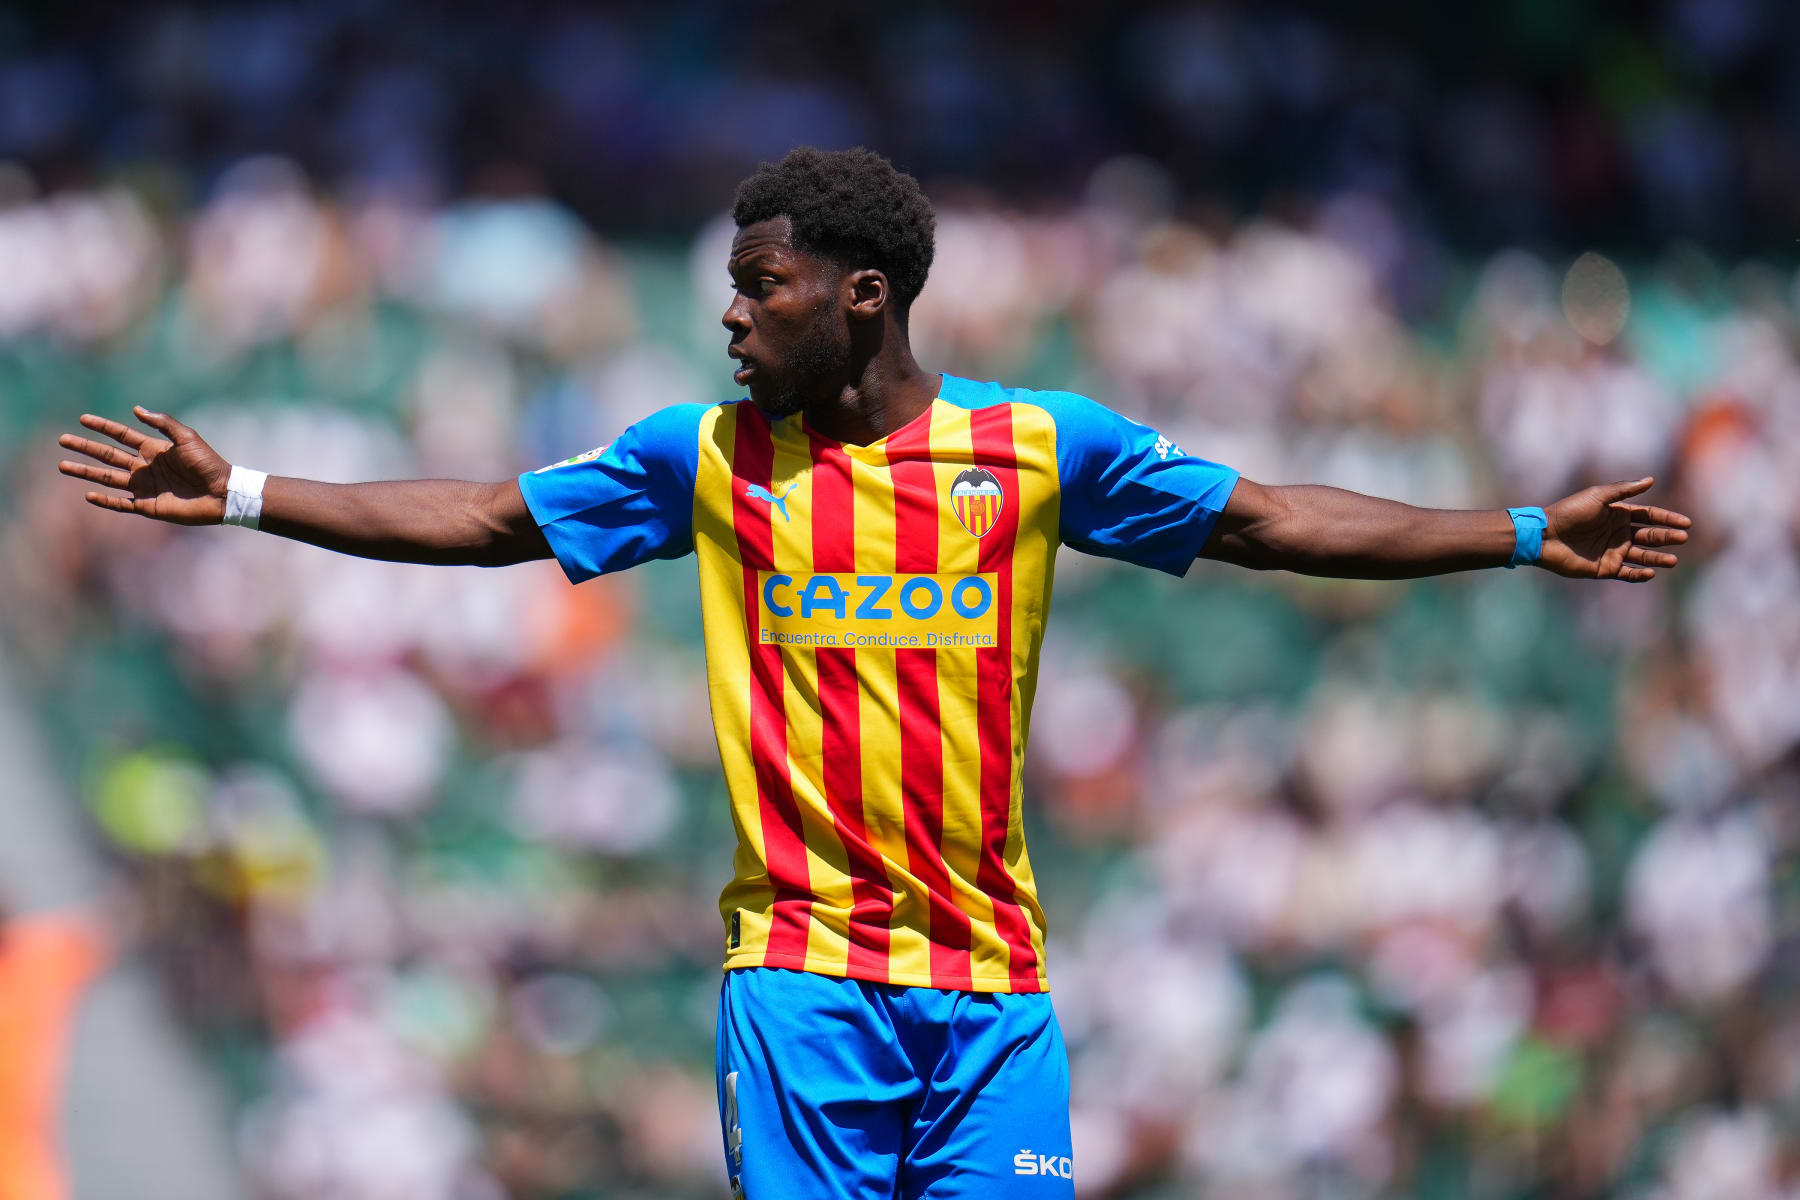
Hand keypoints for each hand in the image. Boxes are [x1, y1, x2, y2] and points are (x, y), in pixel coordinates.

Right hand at [57, 406, 231, 525]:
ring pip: (107, 478)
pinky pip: (121, 504)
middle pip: (107, 455)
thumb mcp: (186, 437)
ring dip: (85, 472)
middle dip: (85, 448)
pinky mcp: (148, 506)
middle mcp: (144, 467)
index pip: (121, 435)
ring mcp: (144, 487)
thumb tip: (136, 409)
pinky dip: (105, 500)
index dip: (102, 427)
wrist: (222, 493)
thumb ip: (162, 424)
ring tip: (63, 465)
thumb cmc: (208, 463)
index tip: (82, 419)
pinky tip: (88, 494)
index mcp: (153, 449)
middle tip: (62, 440)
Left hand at [1539, 477, 1691, 581]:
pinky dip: (1640, 574)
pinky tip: (1651, 572)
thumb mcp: (1597, 496)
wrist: (1545, 536)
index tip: (1686, 523)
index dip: (1668, 519)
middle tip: (1682, 538)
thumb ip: (1624, 490)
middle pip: (1650, 536)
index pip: (1650, 516)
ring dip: (1658, 558)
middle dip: (1667, 537)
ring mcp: (1613, 551)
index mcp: (1619, 514)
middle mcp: (1619, 533)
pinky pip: (1627, 573)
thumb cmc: (1570, 512)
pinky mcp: (1604, 568)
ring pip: (1643, 555)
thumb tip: (1651, 480)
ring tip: (1673, 559)